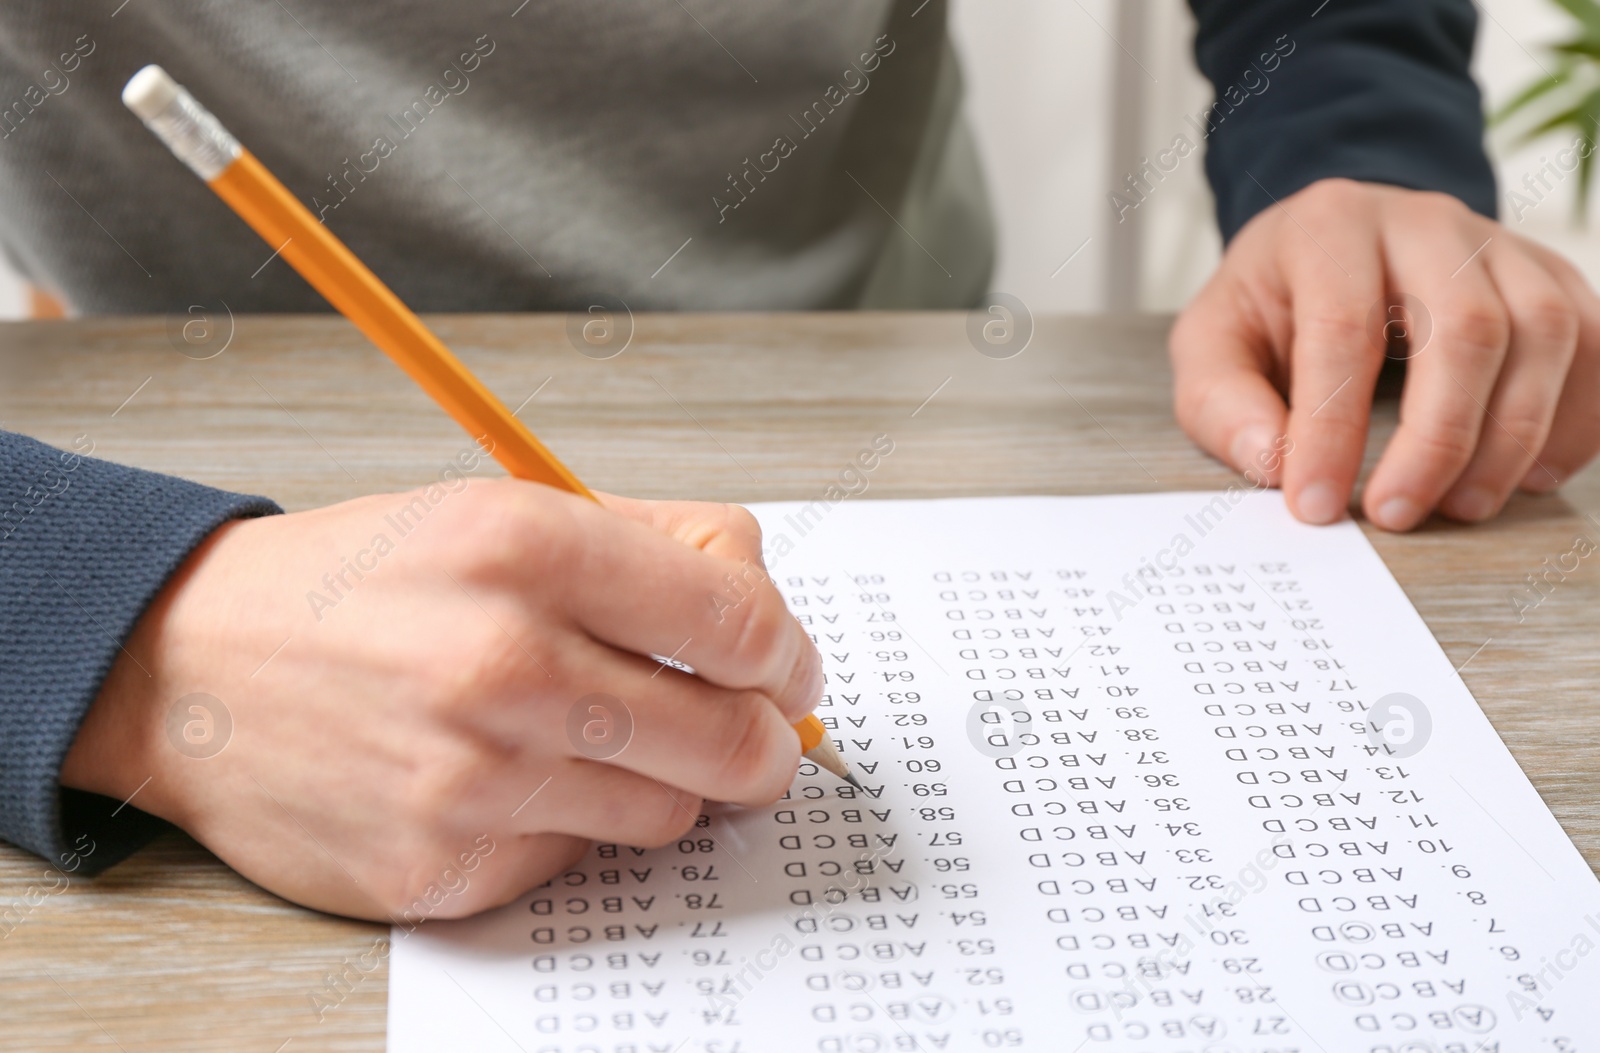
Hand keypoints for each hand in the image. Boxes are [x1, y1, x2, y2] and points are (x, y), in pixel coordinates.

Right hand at [61, 479, 821, 920]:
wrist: (191, 665)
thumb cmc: (362, 584)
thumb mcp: (499, 509)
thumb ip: (652, 542)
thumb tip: (769, 620)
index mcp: (527, 547)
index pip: (741, 623)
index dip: (789, 653)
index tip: (785, 667)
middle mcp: (503, 664)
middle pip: (735, 739)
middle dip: (765, 740)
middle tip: (750, 729)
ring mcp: (473, 780)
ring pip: (671, 812)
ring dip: (662, 780)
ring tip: (595, 736)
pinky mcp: (443, 869)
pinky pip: (580, 857)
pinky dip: (571, 821)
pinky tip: (508, 777)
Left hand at [1171, 178, 1599, 529]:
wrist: (1331, 248)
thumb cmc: (1270, 303)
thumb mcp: (1212, 343)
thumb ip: (1223, 403)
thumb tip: (1270, 463)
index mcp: (1330, 227)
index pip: (1343, 332)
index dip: (1331, 430)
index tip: (1315, 506)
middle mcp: (1427, 220)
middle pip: (1467, 328)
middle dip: (1439, 439)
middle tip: (1399, 515)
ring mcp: (1499, 244)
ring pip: (1544, 333)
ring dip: (1513, 437)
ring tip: (1463, 507)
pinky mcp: (1549, 276)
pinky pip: (1594, 342)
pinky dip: (1577, 419)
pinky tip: (1533, 475)